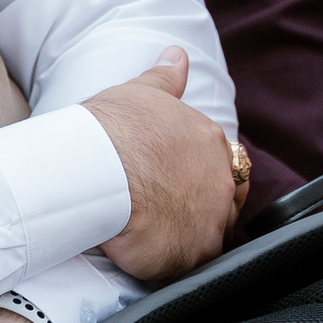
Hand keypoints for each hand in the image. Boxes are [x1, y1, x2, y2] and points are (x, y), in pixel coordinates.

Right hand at [81, 48, 246, 281]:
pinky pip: (188, 267)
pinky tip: (147, 255)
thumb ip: (166, 78)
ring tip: (152, 235)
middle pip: (222, 205)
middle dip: (199, 209)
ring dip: (187, 238)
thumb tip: (178, 55)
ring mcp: (210, 222)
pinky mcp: (192, 255)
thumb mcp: (141, 93)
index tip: (179, 181)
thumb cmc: (114, 128)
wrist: (96, 168)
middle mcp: (221, 183)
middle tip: (163, 210)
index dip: (204, 176)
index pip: (225, 166)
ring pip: (207, 237)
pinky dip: (171, 264)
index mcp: (213, 144)